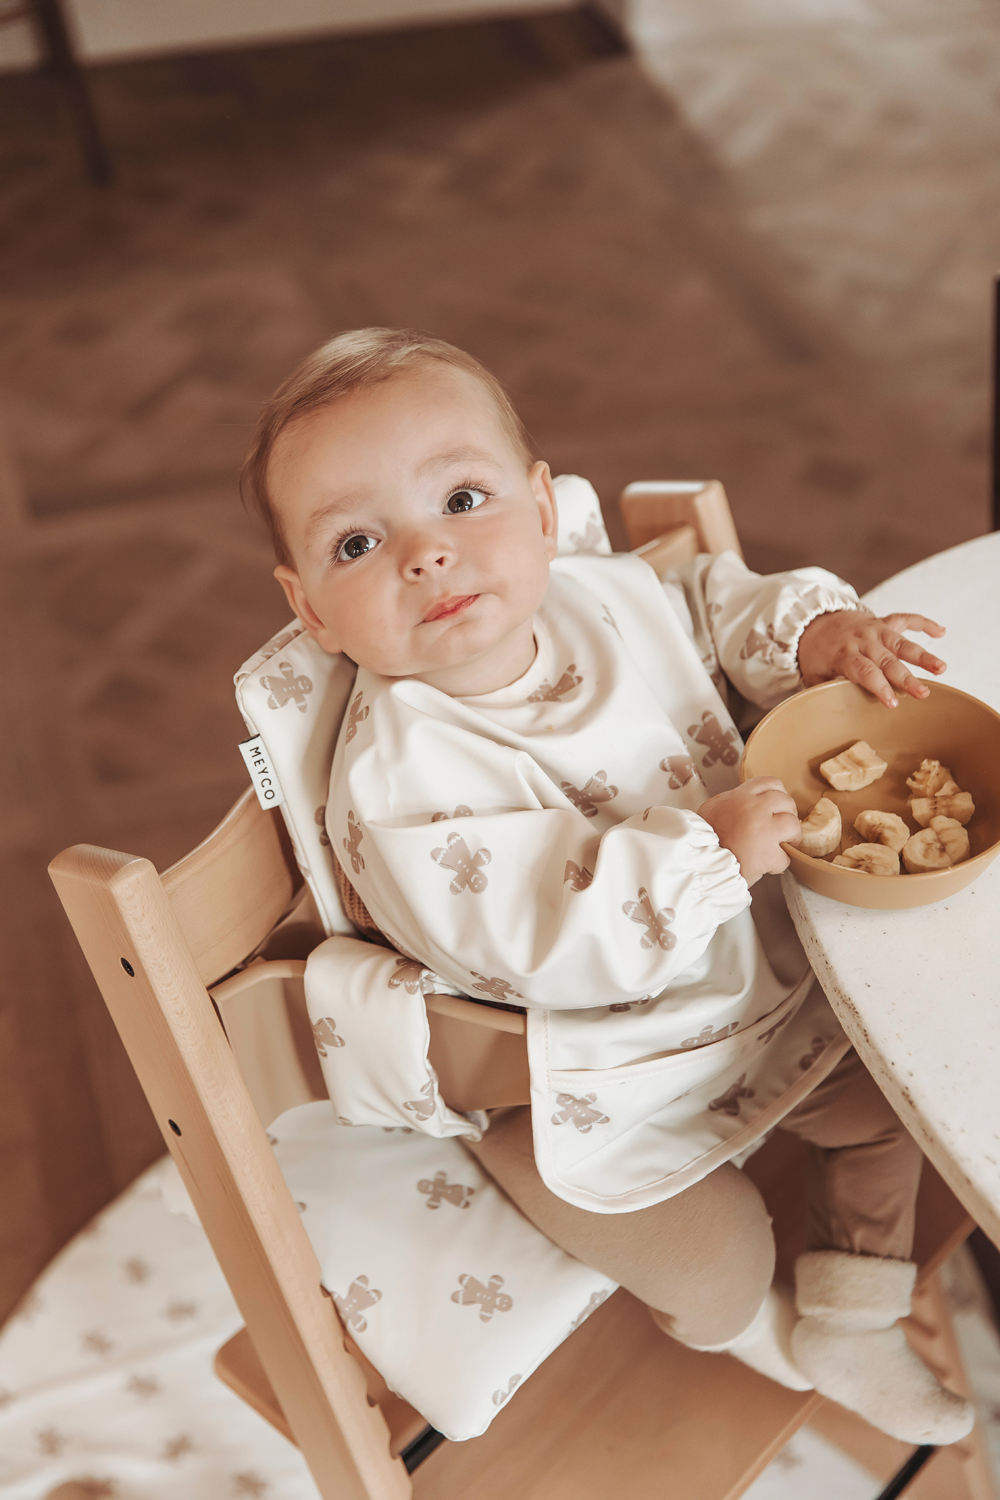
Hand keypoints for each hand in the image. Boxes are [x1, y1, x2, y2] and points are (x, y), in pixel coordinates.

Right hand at [698, 777, 800, 886]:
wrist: (697, 864)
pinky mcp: (767, 854)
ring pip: (793, 825)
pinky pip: (786, 856)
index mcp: (739, 797)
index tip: (776, 806)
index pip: (770, 783)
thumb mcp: (712, 809)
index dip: (778, 794)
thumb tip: (746, 802)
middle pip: (786, 802)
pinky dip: (779, 863)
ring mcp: (762, 831)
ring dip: (790, 837)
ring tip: (780, 846)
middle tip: (780, 829)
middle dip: (787, 815)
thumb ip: (731, 802)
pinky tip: (768, 866)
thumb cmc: (702, 840)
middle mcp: (753, 809)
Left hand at [797, 610, 945, 708]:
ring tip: (941, 668)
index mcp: (843, 654)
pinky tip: (941, 632)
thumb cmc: (816, 655)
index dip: (879, 686)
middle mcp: (862, 640)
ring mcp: (874, 629)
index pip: (864, 671)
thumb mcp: (815, 675)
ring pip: (901, 642)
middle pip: (887, 660)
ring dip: (922, 655)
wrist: (812, 622)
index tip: (893, 703)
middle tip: (923, 693)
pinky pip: (905, 619)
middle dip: (906, 677)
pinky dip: (924, 623)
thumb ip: (829, 690)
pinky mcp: (883, 622)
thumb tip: (839, 713)